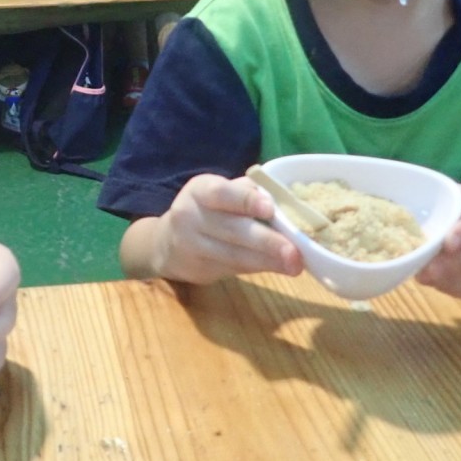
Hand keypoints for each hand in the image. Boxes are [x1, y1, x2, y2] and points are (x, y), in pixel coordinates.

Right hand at [151, 175, 302, 283]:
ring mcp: (191, 247)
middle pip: (232, 230)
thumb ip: (246, 193)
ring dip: (268, 261)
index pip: (222, 193)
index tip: (270, 209)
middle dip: (267, 242)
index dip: (246, 201)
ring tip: (295, 265)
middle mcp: (190, 216)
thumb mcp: (218, 193)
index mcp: (200, 190)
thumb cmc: (205, 211)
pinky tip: (277, 268)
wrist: (165, 243)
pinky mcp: (198, 270)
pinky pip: (233, 269)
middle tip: (295, 251)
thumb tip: (283, 203)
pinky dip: (258, 268)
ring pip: (235, 255)